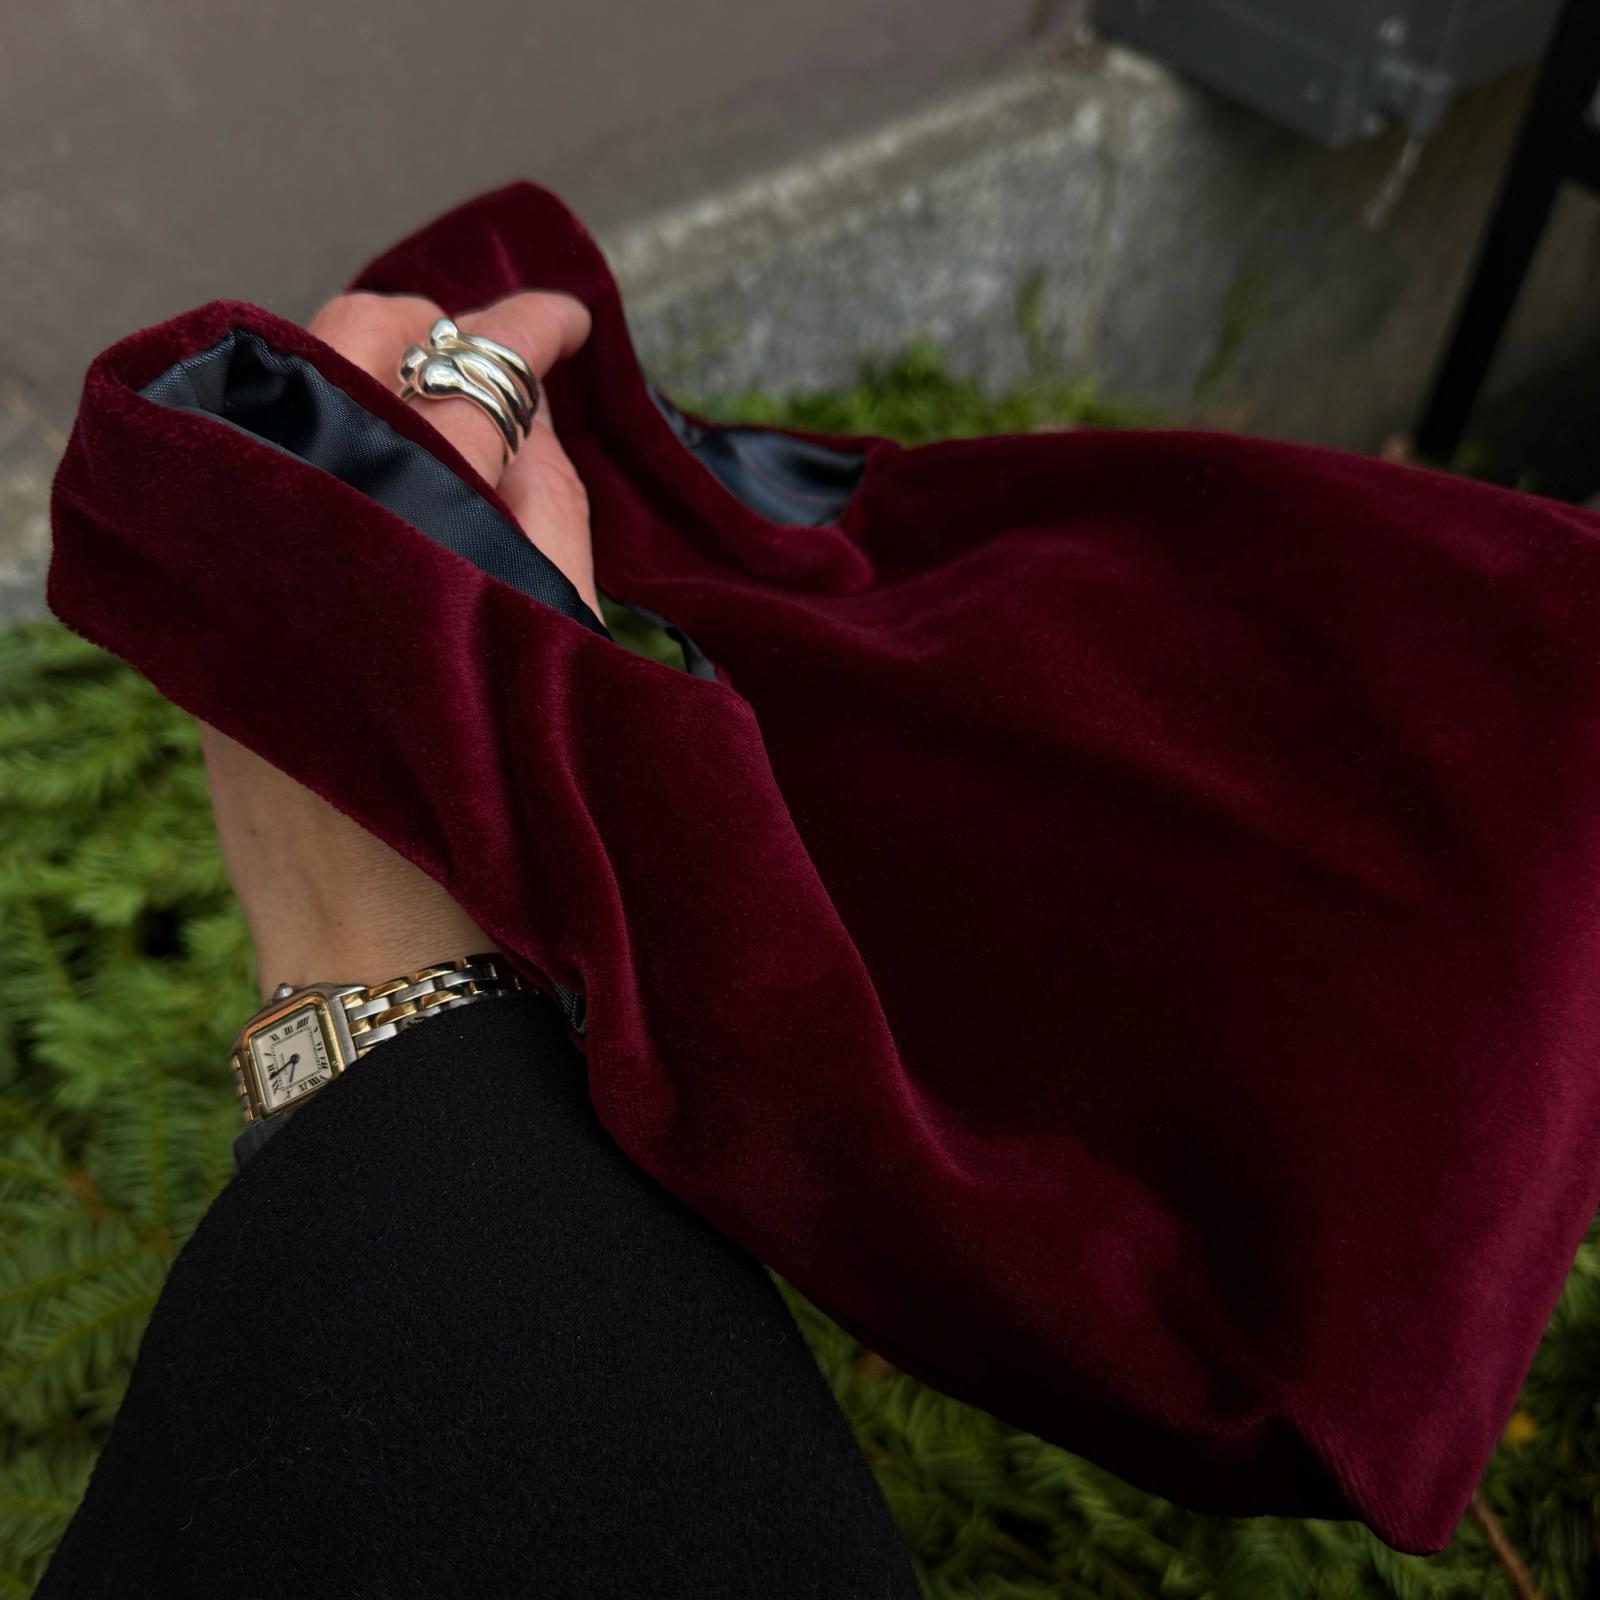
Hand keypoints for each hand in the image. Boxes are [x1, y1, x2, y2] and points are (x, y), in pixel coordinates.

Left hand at [200, 288, 595, 999]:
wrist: (375, 955)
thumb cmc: (492, 822)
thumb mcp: (552, 654)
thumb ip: (546, 515)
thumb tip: (522, 414)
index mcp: (396, 537)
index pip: (450, 381)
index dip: (516, 332)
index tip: (562, 317)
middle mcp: (293, 532)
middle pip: (342, 350)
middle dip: (425, 329)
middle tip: (497, 356)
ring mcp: (236, 570)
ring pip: (299, 409)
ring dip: (378, 387)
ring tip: (456, 419)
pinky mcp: (208, 616)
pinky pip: (272, 482)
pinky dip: (337, 457)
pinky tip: (391, 490)